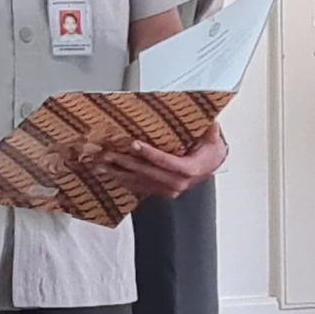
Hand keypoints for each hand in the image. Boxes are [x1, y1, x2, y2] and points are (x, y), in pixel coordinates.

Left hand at [90, 128, 226, 200]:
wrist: (211, 166)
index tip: (134, 145)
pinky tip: (110, 174)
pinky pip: (139, 187)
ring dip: (119, 174)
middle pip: (149, 173)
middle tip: (108, 155)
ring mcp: (169, 189)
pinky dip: (123, 180)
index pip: (168, 163)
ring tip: (101, 166)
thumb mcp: (212, 139)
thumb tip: (210, 122)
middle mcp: (178, 183)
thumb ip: (210, 131)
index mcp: (190, 169)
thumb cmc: (209, 151)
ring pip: (140, 182)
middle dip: (127, 163)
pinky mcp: (160, 191)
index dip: (150, 154)